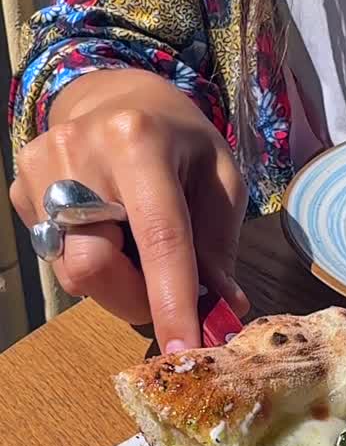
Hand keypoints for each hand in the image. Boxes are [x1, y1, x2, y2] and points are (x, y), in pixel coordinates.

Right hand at [11, 69, 247, 351]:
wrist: (116, 95)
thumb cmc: (179, 139)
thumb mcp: (219, 177)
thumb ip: (219, 244)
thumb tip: (224, 309)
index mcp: (138, 140)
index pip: (157, 237)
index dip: (170, 300)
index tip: (182, 350)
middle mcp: (79, 152)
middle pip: (95, 267)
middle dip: (136, 299)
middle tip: (166, 293)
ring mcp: (38, 170)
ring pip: (72, 272)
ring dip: (116, 282)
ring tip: (136, 247)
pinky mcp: (19, 190)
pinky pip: (56, 257)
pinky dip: (91, 261)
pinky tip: (107, 229)